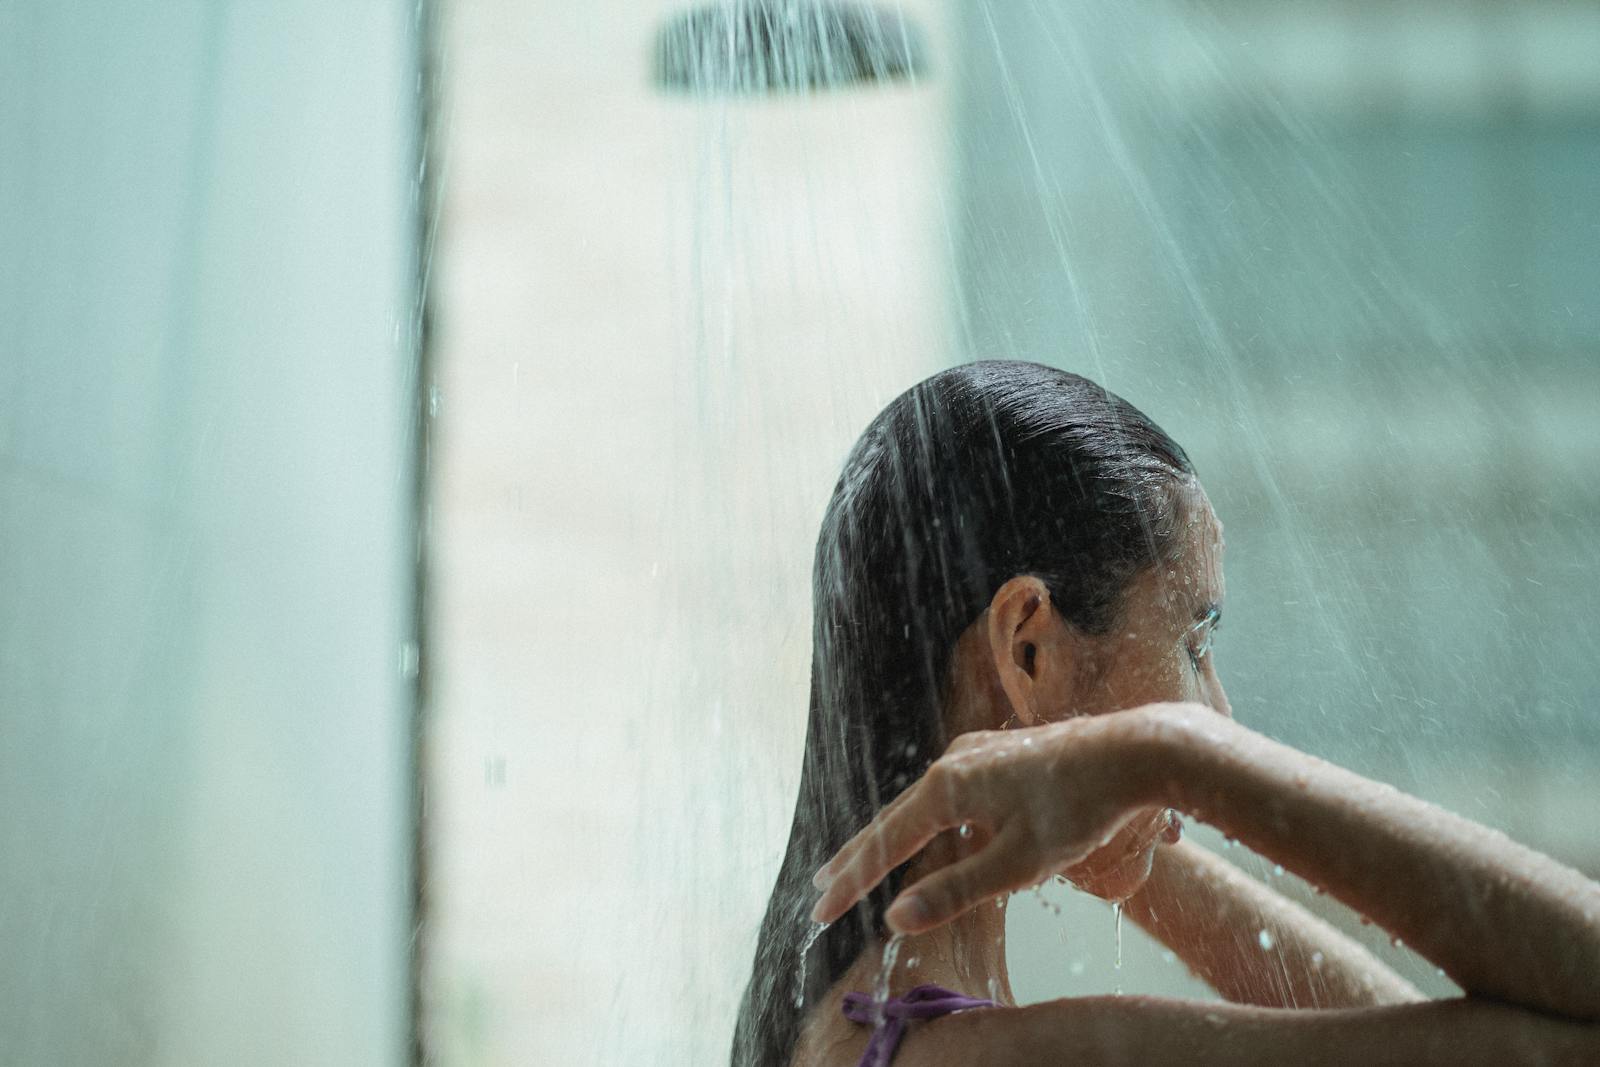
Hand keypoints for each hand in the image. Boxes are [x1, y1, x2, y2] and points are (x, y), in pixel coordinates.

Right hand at [810, 708, 1162, 933]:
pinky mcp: (998, 752)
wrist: (1134, 750)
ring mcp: (976, 751)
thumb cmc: (1080, 809)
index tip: (820, 910)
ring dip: (891, 835)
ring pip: (921, 801)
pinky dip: (926, 819)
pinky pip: (948, 790)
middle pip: (893, 817)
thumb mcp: (1018, 863)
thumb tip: (896, 917)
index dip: (852, 881)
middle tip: (822, 888)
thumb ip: (955, 890)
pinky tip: (932, 830)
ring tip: (864, 861)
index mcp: (948, 788)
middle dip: (858, 857)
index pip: (885, 843)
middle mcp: (953, 761)